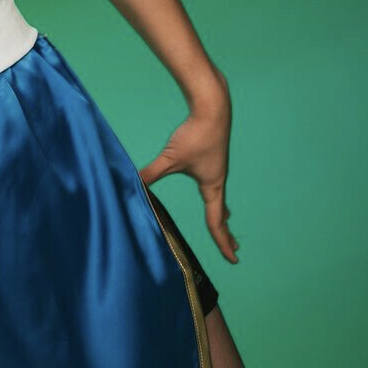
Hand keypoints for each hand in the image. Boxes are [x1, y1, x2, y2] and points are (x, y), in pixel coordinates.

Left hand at [139, 86, 239, 263]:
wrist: (212, 109)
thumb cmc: (195, 134)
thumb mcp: (170, 157)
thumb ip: (152, 172)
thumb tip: (133, 184)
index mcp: (212, 187)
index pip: (216, 222)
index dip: (222, 242)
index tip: (233, 259)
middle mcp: (218, 180)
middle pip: (222, 213)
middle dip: (225, 232)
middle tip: (234, 249)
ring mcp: (217, 168)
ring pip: (220, 197)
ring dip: (223, 212)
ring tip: (227, 220)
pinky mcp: (212, 156)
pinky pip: (215, 183)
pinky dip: (216, 194)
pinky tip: (210, 187)